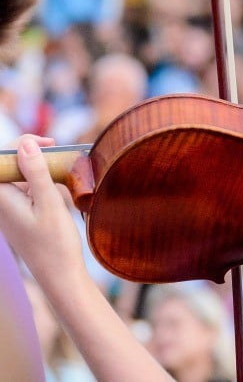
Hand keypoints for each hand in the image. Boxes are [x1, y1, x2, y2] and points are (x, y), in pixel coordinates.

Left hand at [0, 135, 87, 289]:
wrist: (59, 276)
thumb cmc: (55, 243)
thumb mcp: (50, 203)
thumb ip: (35, 172)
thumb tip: (25, 145)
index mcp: (1, 198)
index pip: (1, 158)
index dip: (21, 144)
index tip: (47, 142)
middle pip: (6, 165)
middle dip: (27, 152)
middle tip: (53, 147)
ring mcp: (7, 210)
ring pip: (14, 176)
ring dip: (33, 166)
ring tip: (58, 164)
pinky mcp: (17, 216)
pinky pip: (21, 189)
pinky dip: (36, 180)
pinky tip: (54, 184)